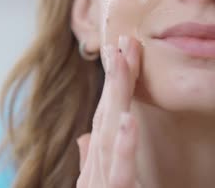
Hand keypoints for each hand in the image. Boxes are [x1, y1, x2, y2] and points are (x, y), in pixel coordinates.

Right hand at [76, 35, 141, 187]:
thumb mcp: (98, 186)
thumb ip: (91, 162)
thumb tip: (84, 137)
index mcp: (96, 164)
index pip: (105, 116)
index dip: (112, 83)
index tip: (121, 51)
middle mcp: (96, 169)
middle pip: (106, 116)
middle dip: (115, 77)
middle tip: (126, 41)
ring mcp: (102, 183)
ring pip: (108, 134)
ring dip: (115, 97)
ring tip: (122, 62)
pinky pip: (121, 172)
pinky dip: (124, 146)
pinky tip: (130, 120)